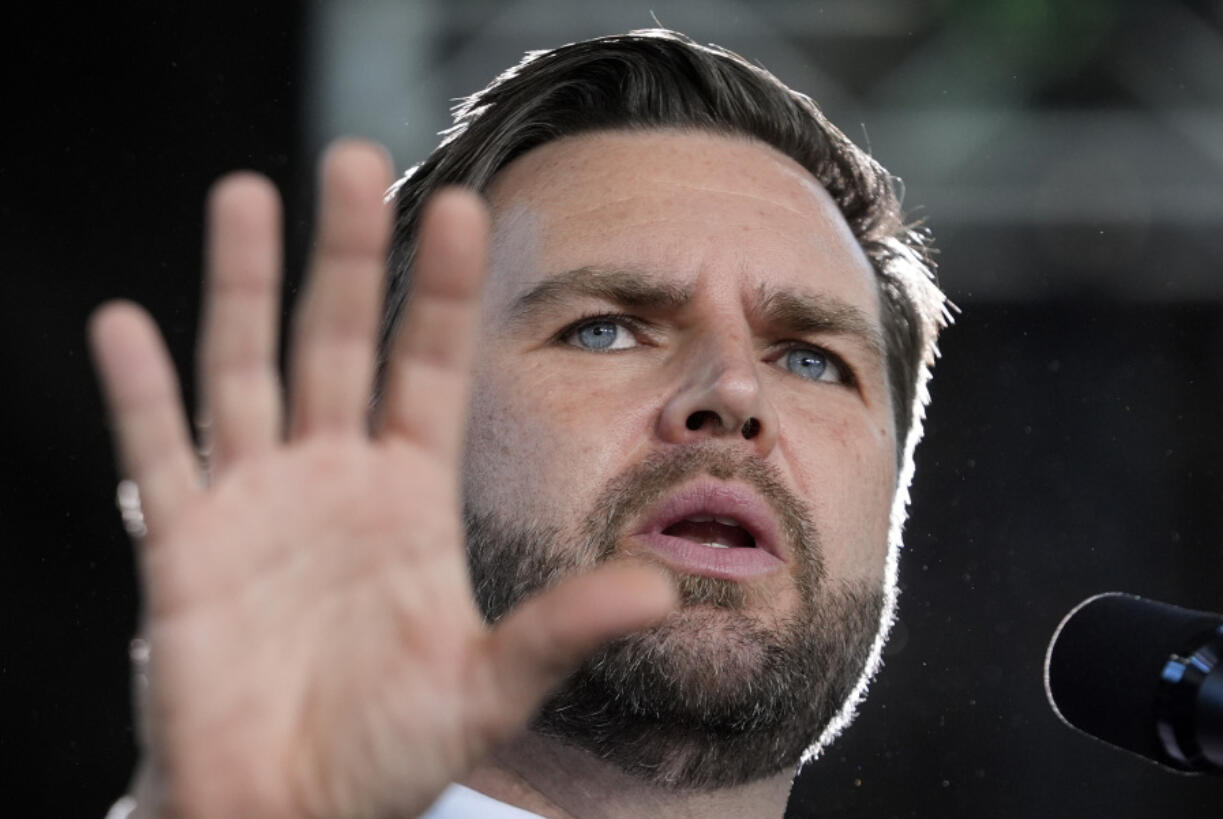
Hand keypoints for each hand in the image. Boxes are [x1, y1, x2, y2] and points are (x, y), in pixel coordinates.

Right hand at [89, 140, 676, 818]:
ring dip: (243, 286)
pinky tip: (126, 326)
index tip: (466, 207)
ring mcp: (256, 503)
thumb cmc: (391, 750)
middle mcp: (334, 479)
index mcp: (410, 496)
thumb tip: (665, 589)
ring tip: (246, 193)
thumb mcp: (492, 686)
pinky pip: (160, 456)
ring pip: (246, 371)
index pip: (430, 367)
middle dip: (345, 254)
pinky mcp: (184, 547)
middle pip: (337, 343)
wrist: (289, 808)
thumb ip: (565, 628)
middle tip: (352, 157)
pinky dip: (140, 395)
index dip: (443, 291)